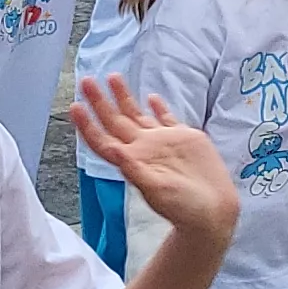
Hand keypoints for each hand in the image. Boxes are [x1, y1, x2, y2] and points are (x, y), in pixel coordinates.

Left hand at [69, 76, 238, 246]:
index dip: (87, 124)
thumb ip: (136, 170)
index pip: (103, 139)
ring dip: (124, 97)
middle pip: (115, 121)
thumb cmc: (183, 208)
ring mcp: (163, 142)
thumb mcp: (157, 191)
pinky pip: (167, 118)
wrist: (212, 211)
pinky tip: (151, 97)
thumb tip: (117, 152)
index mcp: (133, 161)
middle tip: (87, 81)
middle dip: (100, 101)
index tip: (75, 106)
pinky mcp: (184, 139)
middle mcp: (144, 149)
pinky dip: (158, 107)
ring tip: (113, 77)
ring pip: (137, 115)